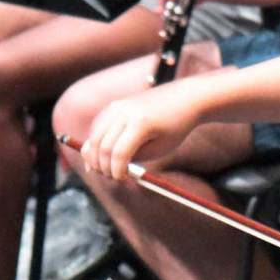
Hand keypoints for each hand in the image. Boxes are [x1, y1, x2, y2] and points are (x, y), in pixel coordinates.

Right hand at [80, 90, 200, 182]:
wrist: (185, 98)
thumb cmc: (175, 127)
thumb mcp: (159, 148)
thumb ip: (135, 158)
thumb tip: (110, 168)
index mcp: (141, 123)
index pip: (118, 153)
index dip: (117, 172)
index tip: (122, 180)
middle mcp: (125, 112)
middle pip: (102, 146)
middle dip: (103, 167)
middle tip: (112, 177)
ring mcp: (117, 106)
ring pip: (94, 137)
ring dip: (94, 157)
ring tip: (105, 169)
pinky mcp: (114, 105)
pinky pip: (97, 128)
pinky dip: (96, 143)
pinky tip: (103, 155)